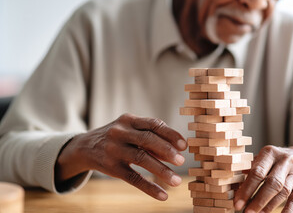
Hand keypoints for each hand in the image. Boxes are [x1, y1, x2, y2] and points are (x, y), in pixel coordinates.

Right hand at [55, 113, 186, 200]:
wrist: (85, 146)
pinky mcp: (111, 167)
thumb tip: (176, 151)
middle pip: (147, 140)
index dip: (170, 134)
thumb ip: (150, 137)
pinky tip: (162, 195)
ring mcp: (114, 150)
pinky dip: (149, 187)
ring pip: (141, 159)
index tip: (184, 145)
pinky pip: (133, 178)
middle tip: (181, 161)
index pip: (153, 124)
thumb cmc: (117, 137)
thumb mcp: (129, 129)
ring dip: (161, 171)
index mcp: (129, 120)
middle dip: (166, 151)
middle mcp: (120, 132)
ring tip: (176, 181)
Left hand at [234, 145, 292, 212]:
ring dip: (269, 206)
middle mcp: (284, 161)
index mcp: (269, 153)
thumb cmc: (279, 160)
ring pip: (282, 192)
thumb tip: (234, 184)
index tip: (238, 201)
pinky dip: (289, 210)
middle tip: (246, 211)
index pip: (257, 172)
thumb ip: (251, 168)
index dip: (246, 188)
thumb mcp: (266, 158)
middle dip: (257, 200)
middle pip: (270, 183)